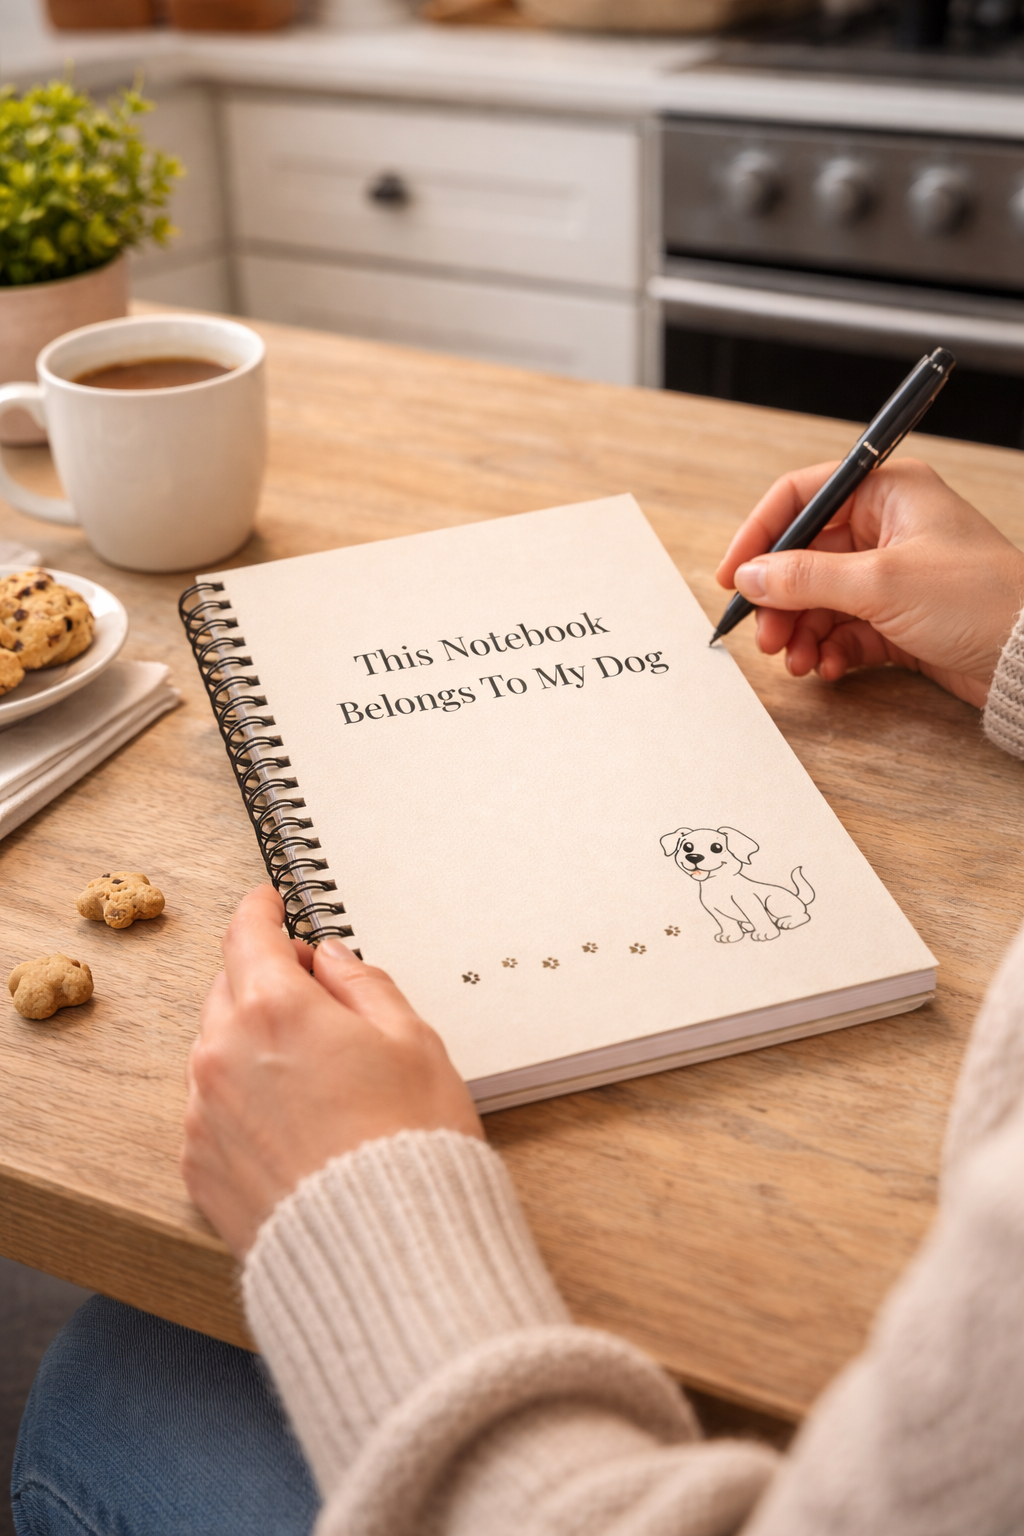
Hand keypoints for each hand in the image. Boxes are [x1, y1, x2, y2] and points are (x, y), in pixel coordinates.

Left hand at [182, 884, 482, 1257]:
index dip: (262, 910)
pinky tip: (292, 1120)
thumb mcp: (413, 1041)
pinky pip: (212, 1107)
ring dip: (252, 1041)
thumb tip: (331, 960)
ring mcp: (204, 1114)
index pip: (248, 933)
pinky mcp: (199, 1167)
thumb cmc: (411, 1144)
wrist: (388, 1253)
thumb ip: (363, 985)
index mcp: (274, 1009)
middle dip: (265, 979)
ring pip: (217, 1048)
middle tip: (316, 996)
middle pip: (229, 988)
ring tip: (313, 1073)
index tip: (270, 902)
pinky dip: (241, 1098)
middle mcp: (223, 1054)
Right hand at [716, 457, 1023, 707]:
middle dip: (780, 601)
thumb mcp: (881, 584)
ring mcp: (893, 574)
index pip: (802, 499)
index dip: (759, 537)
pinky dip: (830, 650)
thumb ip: (805, 578)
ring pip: (820, 599)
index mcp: (888, 492)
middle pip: (804, 557)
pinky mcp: (900, 617)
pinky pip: (844, 629)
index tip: (733, 578)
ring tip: (798, 662)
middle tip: (767, 638)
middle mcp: (888, 527)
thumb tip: (749, 576)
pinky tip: (829, 668)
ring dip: (801, 632)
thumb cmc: (979, 600)